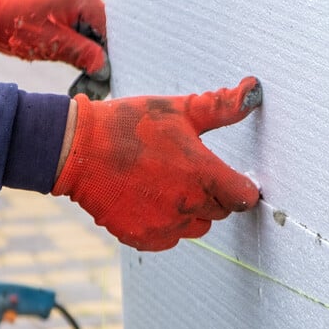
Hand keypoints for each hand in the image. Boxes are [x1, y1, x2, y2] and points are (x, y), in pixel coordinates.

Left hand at [0, 0, 108, 80]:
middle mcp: (86, 5)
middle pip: (108, 38)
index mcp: (84, 0)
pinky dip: (86, 65)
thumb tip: (106, 71)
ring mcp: (80, 17)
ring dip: (96, 68)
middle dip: (106, 64)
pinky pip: (87, 48)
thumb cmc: (18, 26)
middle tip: (103, 88)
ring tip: (92, 91)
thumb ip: (83, 54)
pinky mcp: (73, 29)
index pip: (112, 28)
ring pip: (99, 46)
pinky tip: (85, 84)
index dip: (117, 52)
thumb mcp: (52, 43)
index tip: (117, 75)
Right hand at [52, 77, 262, 250]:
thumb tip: (251, 90)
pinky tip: (148, 199)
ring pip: (197, 227)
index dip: (242, 187)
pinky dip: (165, 224)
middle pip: (221, 211)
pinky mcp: (143, 238)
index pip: (244, 197)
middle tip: (188, 171)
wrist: (77, 149)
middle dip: (213, 194)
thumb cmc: (128, 125)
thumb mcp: (178, 109)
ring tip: (166, 184)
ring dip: (191, 211)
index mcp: (202, 174)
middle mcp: (187, 205)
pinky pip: (169, 238)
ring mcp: (164, 225)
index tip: (233, 178)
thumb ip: (220, 107)